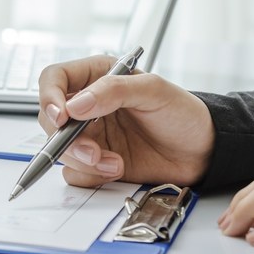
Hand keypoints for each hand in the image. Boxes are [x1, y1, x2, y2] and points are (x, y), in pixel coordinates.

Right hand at [37, 55, 214, 186]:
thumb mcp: (153, 90)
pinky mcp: (95, 162)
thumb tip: (75, 105)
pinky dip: (90, 176)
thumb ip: (113, 91)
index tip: (61, 117)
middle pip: (50, 120)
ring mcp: (90, 135)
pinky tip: (116, 170)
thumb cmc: (184, 114)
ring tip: (114, 164)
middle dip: (67, 140)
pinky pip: (74, 172)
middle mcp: (87, 106)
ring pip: (59, 149)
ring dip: (83, 161)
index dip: (49, 97)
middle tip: (93, 151)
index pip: (54, 80)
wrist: (204, 151)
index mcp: (96, 77)